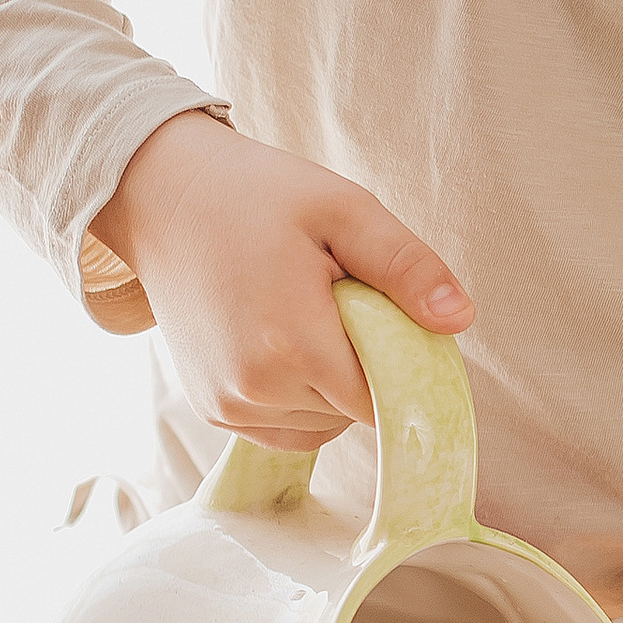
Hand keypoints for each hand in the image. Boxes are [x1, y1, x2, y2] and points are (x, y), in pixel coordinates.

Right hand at [95, 111, 472, 445]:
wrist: (163, 197)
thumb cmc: (258, 195)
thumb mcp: (344, 210)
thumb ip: (405, 266)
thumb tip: (459, 320)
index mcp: (292, 342)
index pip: (385, 399)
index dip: (406, 366)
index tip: (397, 320)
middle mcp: (254, 389)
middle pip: (356, 412)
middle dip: (367, 365)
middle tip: (342, 298)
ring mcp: (228, 406)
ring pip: (326, 425)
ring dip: (335, 384)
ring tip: (308, 315)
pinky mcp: (214, 411)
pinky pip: (290, 428)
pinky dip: (304, 397)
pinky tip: (288, 341)